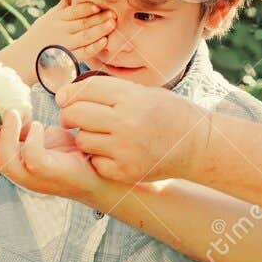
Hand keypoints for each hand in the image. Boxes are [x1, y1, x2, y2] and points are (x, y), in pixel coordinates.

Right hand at [0, 107, 105, 200]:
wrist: (99, 171)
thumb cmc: (69, 153)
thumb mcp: (40, 135)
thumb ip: (23, 127)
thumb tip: (7, 107)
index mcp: (14, 160)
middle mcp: (19, 171)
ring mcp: (33, 177)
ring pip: (6, 159)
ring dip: (5, 133)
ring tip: (11, 112)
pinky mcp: (49, 174)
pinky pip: (32, 157)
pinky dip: (31, 139)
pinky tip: (37, 126)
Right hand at [22, 0, 114, 64]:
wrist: (22, 60)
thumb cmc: (37, 37)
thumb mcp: (46, 19)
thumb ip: (61, 8)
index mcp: (56, 19)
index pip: (74, 11)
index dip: (87, 8)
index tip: (99, 5)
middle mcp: (60, 31)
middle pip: (83, 22)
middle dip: (100, 18)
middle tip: (114, 13)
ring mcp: (64, 45)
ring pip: (85, 36)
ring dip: (100, 30)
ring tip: (112, 24)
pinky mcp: (67, 59)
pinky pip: (83, 52)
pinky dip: (94, 47)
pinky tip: (104, 42)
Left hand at [55, 76, 209, 182]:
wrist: (197, 145)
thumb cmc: (169, 114)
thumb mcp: (144, 92)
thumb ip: (109, 92)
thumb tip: (68, 94)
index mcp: (132, 98)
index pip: (85, 90)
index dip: (70, 93)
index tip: (64, 97)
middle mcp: (127, 122)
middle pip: (76, 114)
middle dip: (69, 115)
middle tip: (73, 118)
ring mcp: (126, 149)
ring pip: (82, 140)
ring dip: (85, 138)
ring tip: (100, 136)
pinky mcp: (127, 171)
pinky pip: (95, 162)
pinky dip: (98, 158)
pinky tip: (111, 152)